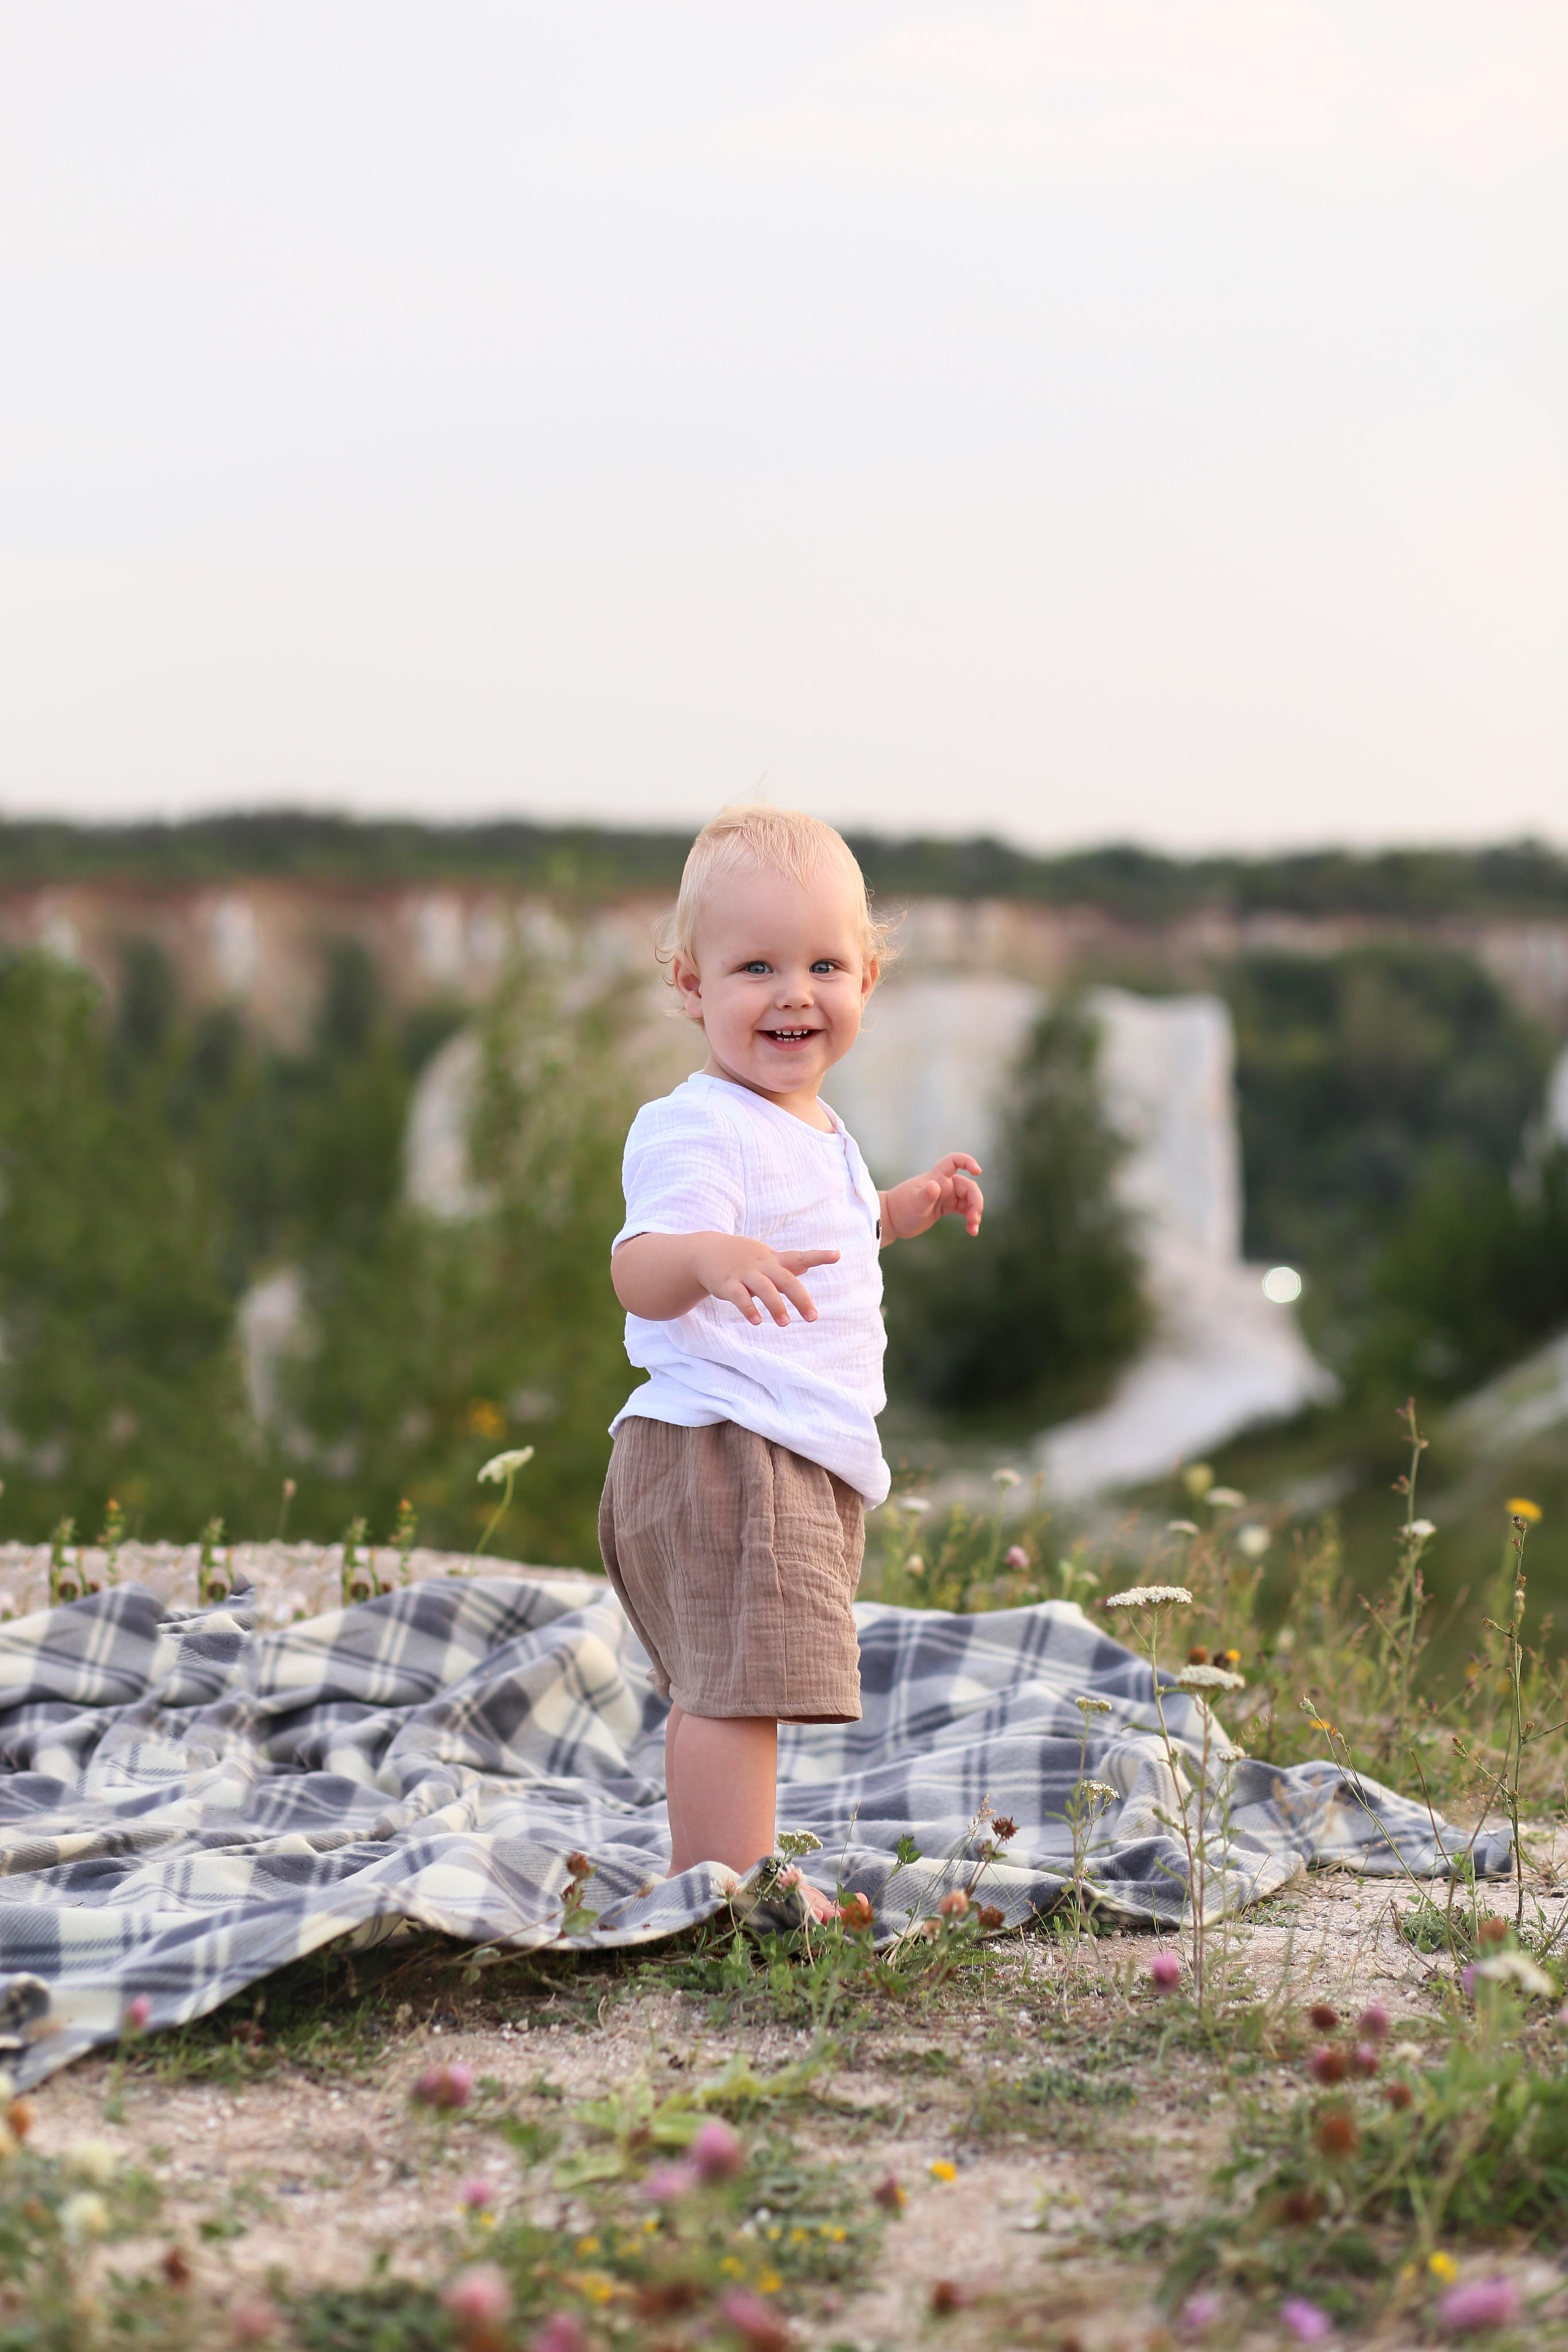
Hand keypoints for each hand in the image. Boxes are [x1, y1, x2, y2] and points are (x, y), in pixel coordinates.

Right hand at [692, 1234, 840, 1326]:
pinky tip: (757, 1321)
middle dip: (800, 1298)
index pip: (800, 1256)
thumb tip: (808, 1264)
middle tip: (812, 1317)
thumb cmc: (742, 1256)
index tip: (837, 1255)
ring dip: (775, 1306)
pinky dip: (749, 1309)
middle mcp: (762, 1265)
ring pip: (764, 1289)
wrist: (706, 1251)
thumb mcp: (765, 1257)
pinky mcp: (728, 1284)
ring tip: (785, 1323)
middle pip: (786, 1280)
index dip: (819, 1256)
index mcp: (774, 1260)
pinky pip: (740, 1297)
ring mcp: (745, 1274)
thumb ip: (787, 1263)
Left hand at [881, 1154, 982, 1244]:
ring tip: (973, 1230)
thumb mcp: (914, 1204)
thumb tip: (935, 1186)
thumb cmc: (900, 1209)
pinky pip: (964, 1209)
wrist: (891, 1220)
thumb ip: (926, 1195)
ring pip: (969, 1199)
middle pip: (968, 1187)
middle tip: (973, 1220)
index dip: (967, 1161)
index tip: (978, 1171)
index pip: (954, 1161)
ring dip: (974, 1212)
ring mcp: (945, 1196)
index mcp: (936, 1178)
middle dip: (975, 1202)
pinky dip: (970, 1218)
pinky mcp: (945, 1207)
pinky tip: (971, 1230)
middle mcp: (943, 1184)